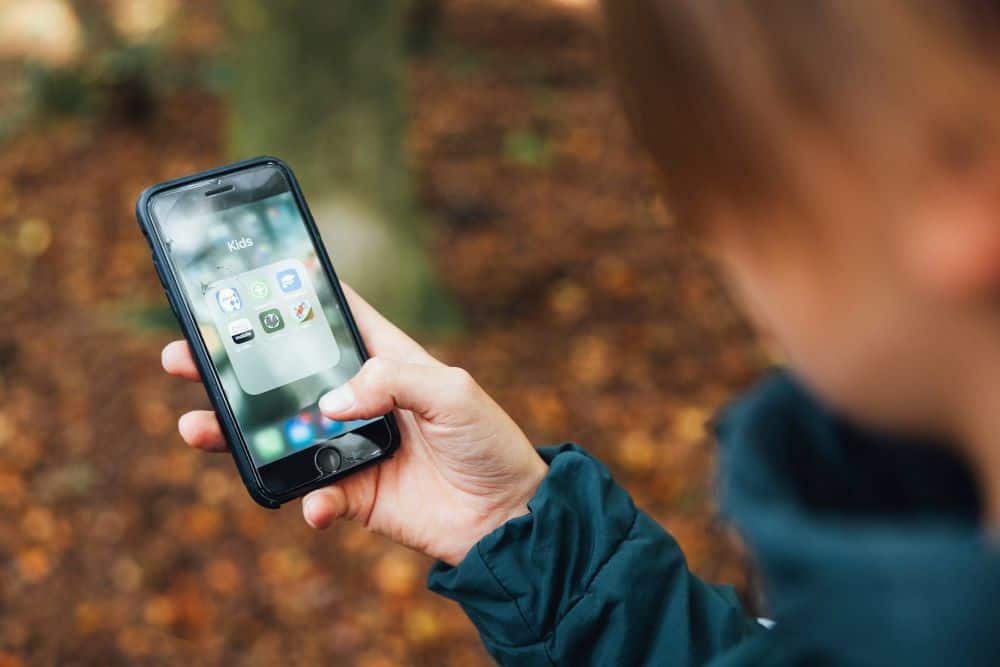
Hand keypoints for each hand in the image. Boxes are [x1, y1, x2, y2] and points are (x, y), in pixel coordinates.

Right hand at [161, 284, 547, 564]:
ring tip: (196, 425)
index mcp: (385, 360)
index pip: (333, 317)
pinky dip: (308, 501)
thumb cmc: (488, 441)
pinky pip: (314, 496)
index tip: (247, 276)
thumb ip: (392, 381)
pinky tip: (315, 506)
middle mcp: (360, 399)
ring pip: (279, 435)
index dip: (294, 295)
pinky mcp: (352, 493)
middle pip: (285, 376)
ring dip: (236, 432)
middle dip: (236, 364)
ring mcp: (350, 446)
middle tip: (185, 354)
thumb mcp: (452, 391)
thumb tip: (329, 401)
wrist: (507, 516)